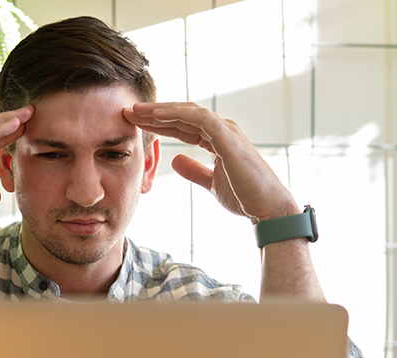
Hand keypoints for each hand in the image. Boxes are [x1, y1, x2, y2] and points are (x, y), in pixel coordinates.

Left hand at [123, 103, 298, 221]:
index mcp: (217, 139)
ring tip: (137, 111)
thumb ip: (195, 170)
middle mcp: (222, 130)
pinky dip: (177, 115)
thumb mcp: (211, 183)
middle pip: (182, 116)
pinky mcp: (229, 137)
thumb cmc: (245, 196)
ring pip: (188, 112)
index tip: (135, 124)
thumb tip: (175, 161)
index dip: (159, 124)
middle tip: (128, 111)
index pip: (183, 126)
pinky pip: (199, 119)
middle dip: (154, 113)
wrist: (268, 208)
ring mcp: (226, 131)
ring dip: (161, 111)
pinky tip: (157, 116)